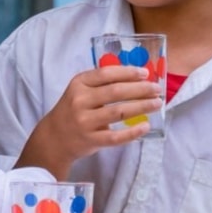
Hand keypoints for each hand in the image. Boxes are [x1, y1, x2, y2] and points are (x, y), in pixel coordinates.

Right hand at [18, 66, 162, 176]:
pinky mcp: (91, 139)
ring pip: (119, 112)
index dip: (128, 72)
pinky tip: (145, 126)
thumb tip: (137, 77)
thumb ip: (101, 83)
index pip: (106, 74)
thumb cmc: (73, 110)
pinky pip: (116, 137)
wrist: (54, 137)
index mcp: (78, 84)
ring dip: (142, 107)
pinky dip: (133, 132)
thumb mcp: (80, 91)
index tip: (145, 73)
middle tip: (157, 89)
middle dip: (141, 89)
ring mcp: (84, 121)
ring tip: (156, 104)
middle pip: (116, 92)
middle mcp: (80, 101)